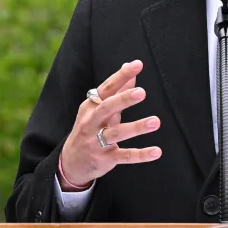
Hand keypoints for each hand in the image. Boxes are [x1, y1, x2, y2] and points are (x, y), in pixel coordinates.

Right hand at [59, 60, 161, 189]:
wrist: (71, 163)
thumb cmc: (89, 129)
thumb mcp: (98, 109)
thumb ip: (116, 90)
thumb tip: (130, 67)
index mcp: (91, 107)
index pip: (106, 88)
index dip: (121, 76)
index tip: (137, 65)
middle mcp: (91, 123)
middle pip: (107, 108)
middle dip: (124, 99)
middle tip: (142, 92)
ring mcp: (97, 142)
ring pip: (117, 133)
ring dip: (136, 127)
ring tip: (156, 121)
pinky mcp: (105, 159)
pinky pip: (124, 155)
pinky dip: (141, 155)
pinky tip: (157, 151)